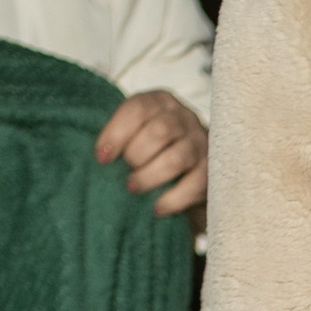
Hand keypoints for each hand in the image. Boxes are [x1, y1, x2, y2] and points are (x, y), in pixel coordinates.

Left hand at [95, 89, 207, 217]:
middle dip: (135, 157)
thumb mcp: (134, 131)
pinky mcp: (212, 170)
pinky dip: (172, 200)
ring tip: (132, 189)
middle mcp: (184, 117)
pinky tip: (157, 208)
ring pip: (176, 159)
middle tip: (122, 175)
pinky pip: (193, 186)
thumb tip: (98, 157)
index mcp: (160, 101)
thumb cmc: (150, 148)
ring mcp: (201, 143)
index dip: (117, 133)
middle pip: (159, 132)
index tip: (101, 158)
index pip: (138, 109)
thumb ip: (120, 136)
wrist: (189, 167)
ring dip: (149, 177)